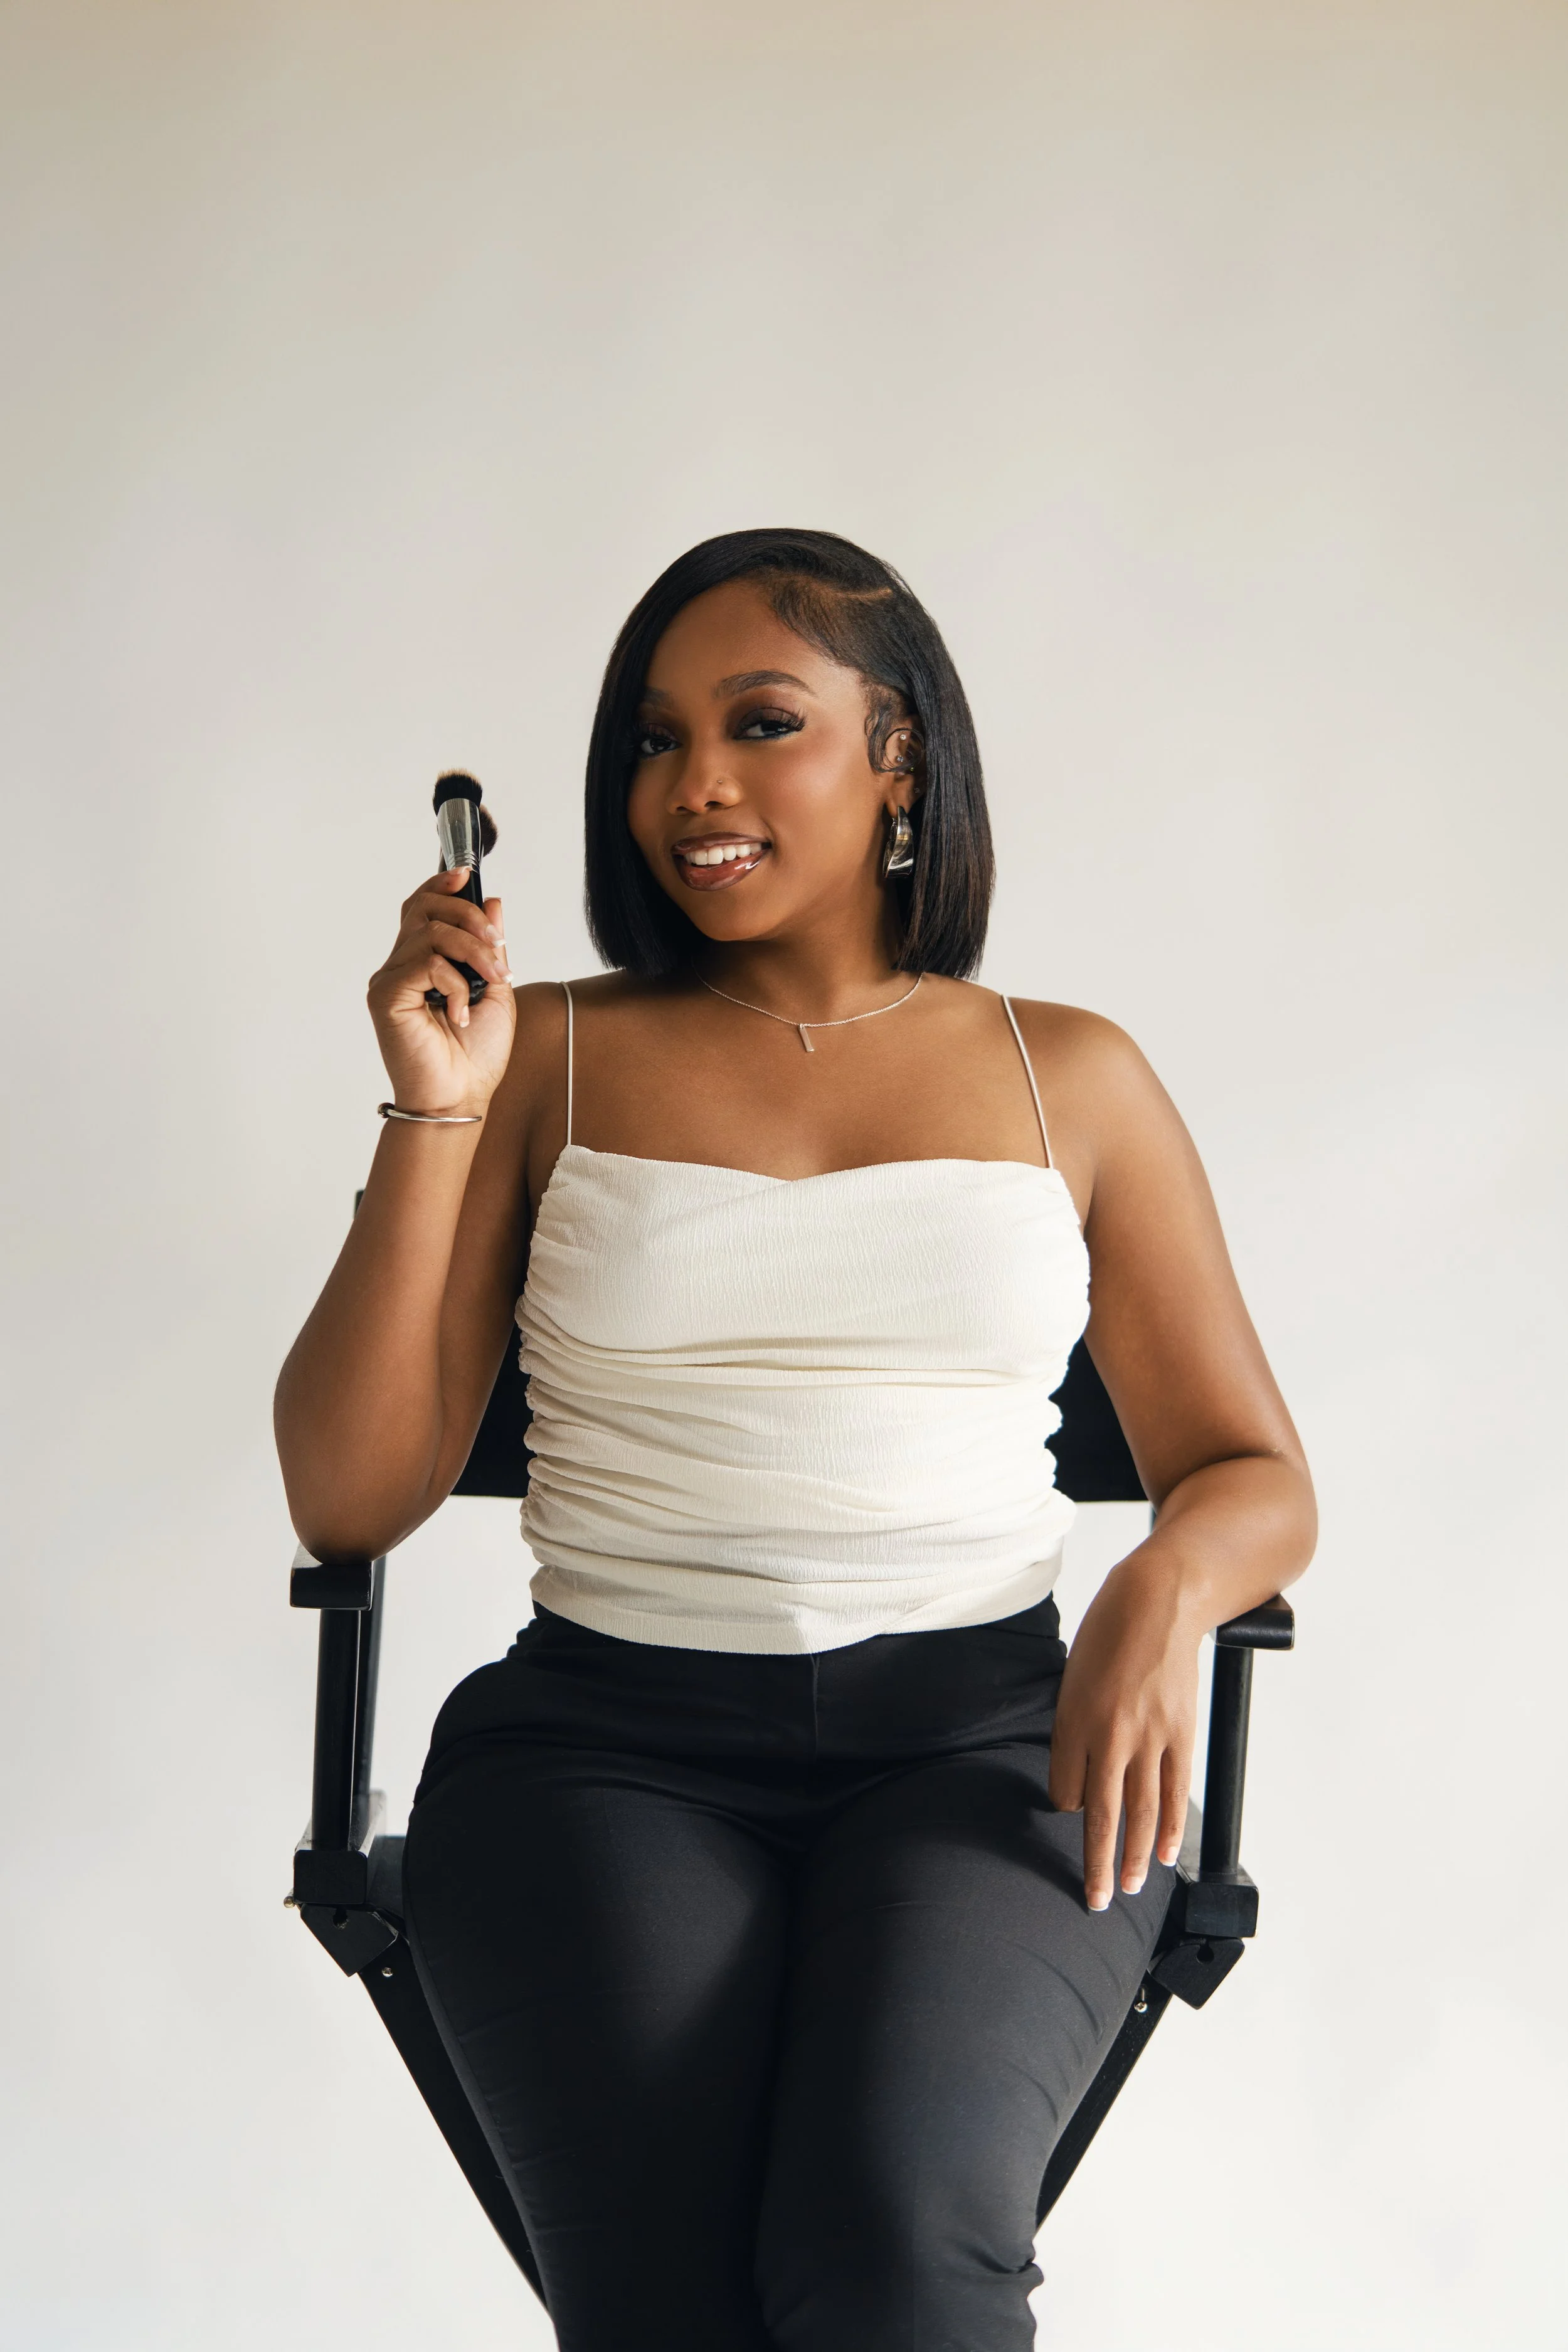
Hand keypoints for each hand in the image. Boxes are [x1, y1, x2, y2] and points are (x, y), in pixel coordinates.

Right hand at [367, 866, 516, 1116]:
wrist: (459, 1098)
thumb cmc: (475, 1055)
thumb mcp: (496, 990)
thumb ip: (490, 947)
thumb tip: (492, 901)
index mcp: (423, 962)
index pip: (422, 907)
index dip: (442, 886)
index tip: (468, 876)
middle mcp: (401, 965)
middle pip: (424, 908)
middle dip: (468, 916)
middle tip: (497, 944)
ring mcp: (390, 980)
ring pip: (429, 932)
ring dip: (472, 951)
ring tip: (491, 981)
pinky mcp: (386, 996)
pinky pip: (425, 964)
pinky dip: (454, 983)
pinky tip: (461, 1013)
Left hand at [1048, 1551, 1201, 1910]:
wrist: (1158, 1599)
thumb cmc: (1107, 1635)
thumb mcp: (1074, 1677)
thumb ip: (1074, 1730)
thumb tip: (1081, 1785)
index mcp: (1073, 1717)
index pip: (1064, 1789)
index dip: (1066, 1806)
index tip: (1072, 1814)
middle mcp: (1110, 1733)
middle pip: (1102, 1815)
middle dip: (1096, 1863)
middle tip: (1094, 1901)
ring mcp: (1151, 1736)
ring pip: (1141, 1812)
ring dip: (1134, 1857)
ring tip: (1127, 1890)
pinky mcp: (1182, 1733)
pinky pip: (1174, 1791)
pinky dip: (1170, 1827)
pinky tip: (1164, 1855)